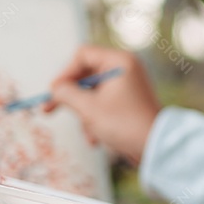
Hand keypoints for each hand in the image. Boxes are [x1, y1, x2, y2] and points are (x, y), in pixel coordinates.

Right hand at [45, 45, 161, 164]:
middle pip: (86, 76)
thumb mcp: (88, 108)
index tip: (53, 92)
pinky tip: (97, 139)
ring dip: (85, 116)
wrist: (155, 147)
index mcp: (119, 61)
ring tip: (90, 134)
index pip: (83, 55)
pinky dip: (96, 121)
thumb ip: (67, 93)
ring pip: (92, 94)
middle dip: (72, 100)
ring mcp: (128, 86)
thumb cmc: (124, 124)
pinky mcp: (128, 103)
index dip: (64, 73)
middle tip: (48, 110)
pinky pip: (103, 105)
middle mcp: (125, 69)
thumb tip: (55, 88)